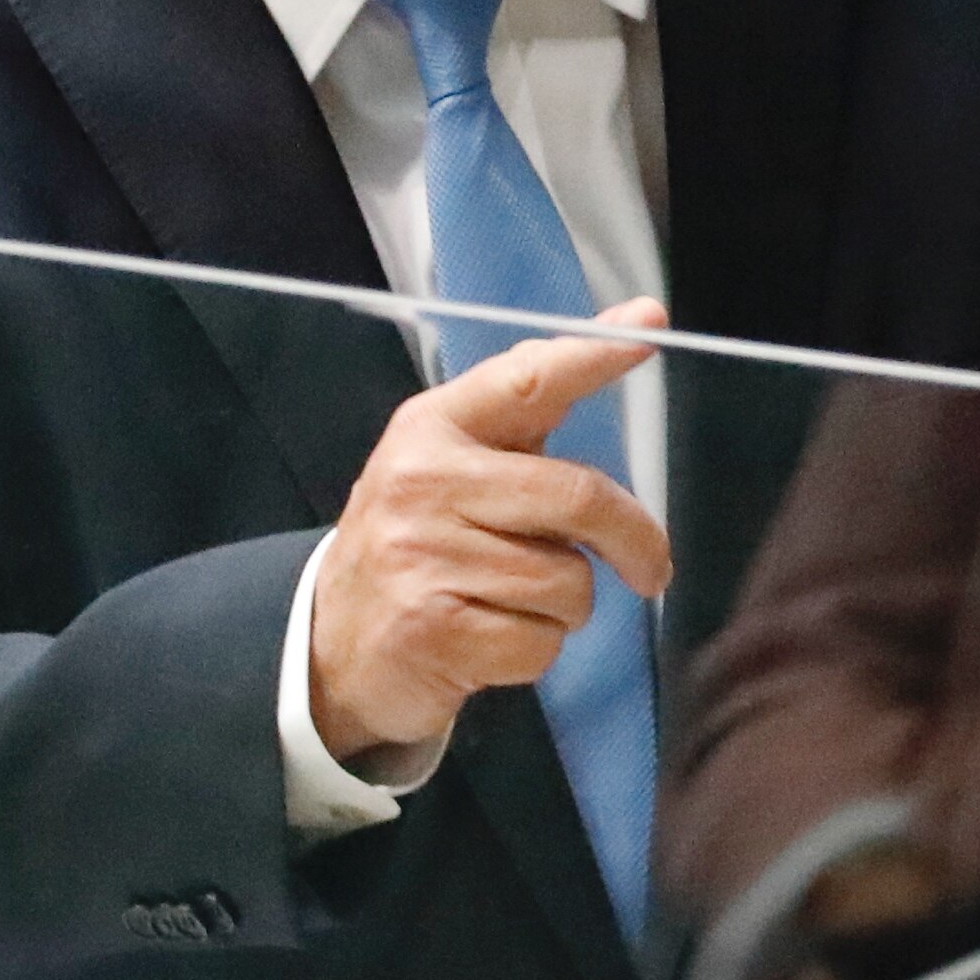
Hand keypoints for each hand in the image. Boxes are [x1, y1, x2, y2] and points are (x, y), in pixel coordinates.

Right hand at [308, 300, 672, 775]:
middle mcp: (422, 482)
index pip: (527, 377)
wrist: (330, 647)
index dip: (593, 354)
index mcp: (433, 428)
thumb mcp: (453, 469)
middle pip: (578, 497)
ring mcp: (422, 557)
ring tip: (510, 603)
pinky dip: (535, 651)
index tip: (650, 327)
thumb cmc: (420, 547)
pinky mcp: (432, 631)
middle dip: (635, 540)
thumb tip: (631, 330)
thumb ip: (528, 416)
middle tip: (650, 567)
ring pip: (568, 581)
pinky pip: (541, 643)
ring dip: (564, 606)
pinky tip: (489, 640)